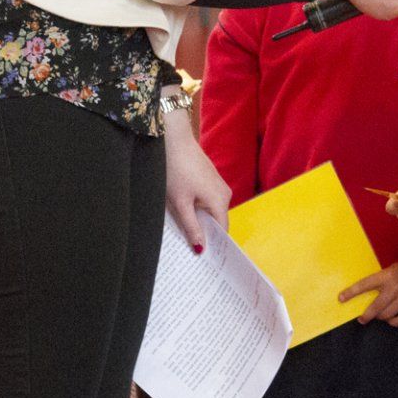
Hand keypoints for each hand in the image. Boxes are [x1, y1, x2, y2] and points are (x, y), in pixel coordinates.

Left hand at [161, 103, 229, 250]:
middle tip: (190, 248)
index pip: (222, 231)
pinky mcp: (211, 179)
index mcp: (220, 201)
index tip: (202, 258)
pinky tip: (184, 211)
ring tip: (185, 231)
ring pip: (211, 210)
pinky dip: (198, 208)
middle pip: (217, 221)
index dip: (213, 244)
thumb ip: (191, 226)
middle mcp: (225, 193)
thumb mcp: (180, 203)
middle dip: (205, 233)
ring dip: (199, 220)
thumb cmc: (176, 170)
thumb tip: (201, 248)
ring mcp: (219, 185)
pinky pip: (208, 200)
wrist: (172, 140)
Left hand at [341, 263, 397, 326]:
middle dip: (366, 315)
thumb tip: (360, 300)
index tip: (341, 298)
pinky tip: (391, 318)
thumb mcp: (389, 272)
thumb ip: (377, 283)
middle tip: (362, 319)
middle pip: (376, 307)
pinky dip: (393, 322)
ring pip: (387, 315)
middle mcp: (396, 287)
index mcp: (387, 275)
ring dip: (381, 317)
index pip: (365, 284)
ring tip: (381, 314)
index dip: (351, 292)